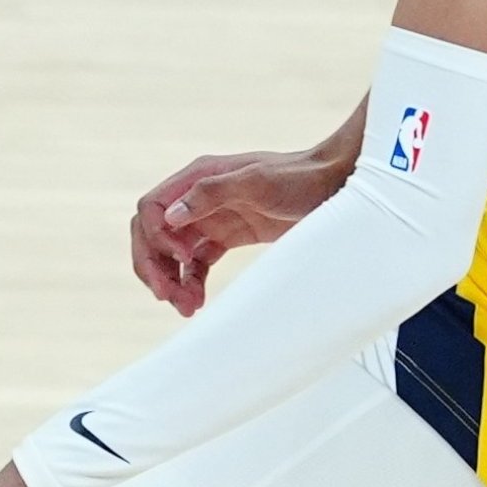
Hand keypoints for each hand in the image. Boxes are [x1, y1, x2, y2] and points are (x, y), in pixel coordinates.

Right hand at [131, 143, 352, 313]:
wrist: (334, 184)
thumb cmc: (299, 177)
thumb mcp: (257, 182)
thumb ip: (212, 194)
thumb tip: (169, 217)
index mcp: (198, 177)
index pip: (151, 208)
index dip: (157, 237)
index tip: (182, 258)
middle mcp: (198, 197)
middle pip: (154, 234)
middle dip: (153, 266)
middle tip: (166, 297)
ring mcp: (211, 218)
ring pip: (172, 254)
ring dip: (171, 280)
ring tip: (186, 309)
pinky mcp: (227, 237)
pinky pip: (196, 264)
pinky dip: (191, 283)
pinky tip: (197, 303)